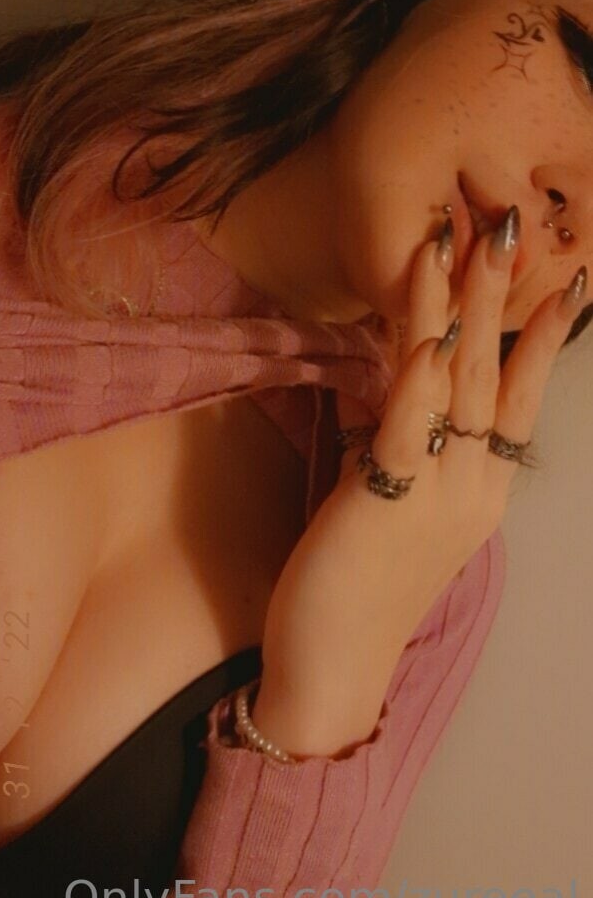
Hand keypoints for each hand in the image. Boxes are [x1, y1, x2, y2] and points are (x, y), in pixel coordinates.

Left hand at [253, 209, 587, 755]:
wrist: (333, 671)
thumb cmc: (363, 585)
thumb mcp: (401, 505)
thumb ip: (412, 445)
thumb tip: (403, 382)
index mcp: (483, 489)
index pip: (519, 398)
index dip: (540, 337)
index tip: (564, 281)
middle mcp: (474, 488)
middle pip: (490, 375)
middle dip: (496, 296)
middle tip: (503, 227)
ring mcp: (436, 497)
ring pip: (453, 388)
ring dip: (455, 312)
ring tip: (458, 248)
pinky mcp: (382, 505)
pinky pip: (408, 432)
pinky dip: (418, 382)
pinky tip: (426, 338)